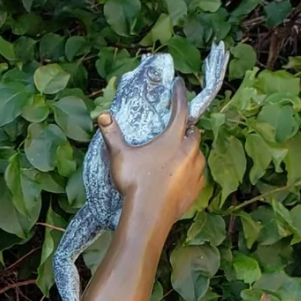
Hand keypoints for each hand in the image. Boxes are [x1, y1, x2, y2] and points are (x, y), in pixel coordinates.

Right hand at [98, 80, 204, 229]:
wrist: (149, 215)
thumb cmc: (135, 182)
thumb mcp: (120, 156)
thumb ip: (112, 135)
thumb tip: (101, 116)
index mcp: (173, 139)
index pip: (180, 110)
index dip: (180, 95)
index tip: (180, 85)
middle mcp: (188, 151)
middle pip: (194, 132)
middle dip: (188, 128)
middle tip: (180, 128)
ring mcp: (195, 171)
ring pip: (198, 154)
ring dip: (191, 150)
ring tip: (182, 153)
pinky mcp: (196, 189)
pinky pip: (199, 175)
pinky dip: (193, 171)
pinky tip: (184, 175)